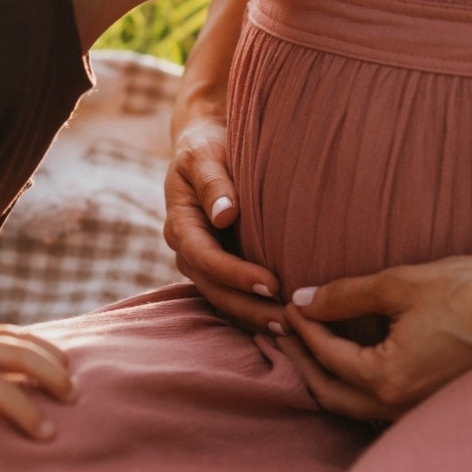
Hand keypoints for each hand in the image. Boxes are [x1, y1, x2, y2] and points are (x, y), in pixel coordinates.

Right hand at [164, 113, 280, 329]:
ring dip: (253, 316)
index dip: (236, 274)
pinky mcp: (219, 264)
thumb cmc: (208, 146)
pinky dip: (254, 309)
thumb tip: (225, 216)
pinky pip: (233, 294)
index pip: (206, 258)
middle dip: (249, 308)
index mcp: (180, 223)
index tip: (272, 284)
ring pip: (222, 298)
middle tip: (288, 320)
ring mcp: (201, 260)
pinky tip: (283, 320)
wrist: (206, 144)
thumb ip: (213, 183)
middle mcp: (187, 249)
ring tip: (291, 328)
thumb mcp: (204, 155)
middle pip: (214, 289)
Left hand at [271, 232, 471, 422]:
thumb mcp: (400, 284)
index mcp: (388, 379)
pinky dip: (358, 384)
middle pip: (330, 394)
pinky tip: (354, 354)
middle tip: (285, 330)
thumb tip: (303, 300)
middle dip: (303, 361)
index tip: (288, 304)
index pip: (326, 357)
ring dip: (328, 376)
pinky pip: (381, 405)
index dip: (302, 329)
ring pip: (354, 405)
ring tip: (311, 341)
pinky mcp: (436, 403)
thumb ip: (345, 296)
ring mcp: (421, 411)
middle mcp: (401, 407)